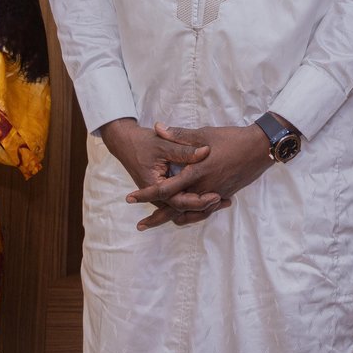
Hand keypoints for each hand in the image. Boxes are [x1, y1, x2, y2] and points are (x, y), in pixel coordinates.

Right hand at [99, 117, 217, 228]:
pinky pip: (181, 201)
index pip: (177, 201)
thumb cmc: (143, 142)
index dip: (198, 201)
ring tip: (226, 201)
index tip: (216, 196)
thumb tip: (206, 151)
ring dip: (202, 207)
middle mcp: (156, 195)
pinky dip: (197, 201)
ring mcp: (161, 195)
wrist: (126, 142)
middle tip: (226, 200)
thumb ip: (184, 150)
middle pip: (182, 209)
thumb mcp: (164, 144)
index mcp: (153, 185)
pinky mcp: (166, 191)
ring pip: (183, 208)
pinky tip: (216, 195)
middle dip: (204, 208)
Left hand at [125, 124, 273, 229]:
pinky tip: (185, 214)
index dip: (147, 195)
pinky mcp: (224, 195)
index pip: (166, 190)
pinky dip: (193, 214)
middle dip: (157, 218)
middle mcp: (205, 188)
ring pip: (191, 213)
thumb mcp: (204, 134)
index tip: (131, 199)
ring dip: (174, 218)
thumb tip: (158, 128)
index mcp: (197, 173)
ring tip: (160, 223)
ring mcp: (216, 194)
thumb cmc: (232, 139)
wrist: (260, 148)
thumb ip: (179, 135)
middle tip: (141, 225)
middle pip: (176, 209)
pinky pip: (204, 210)